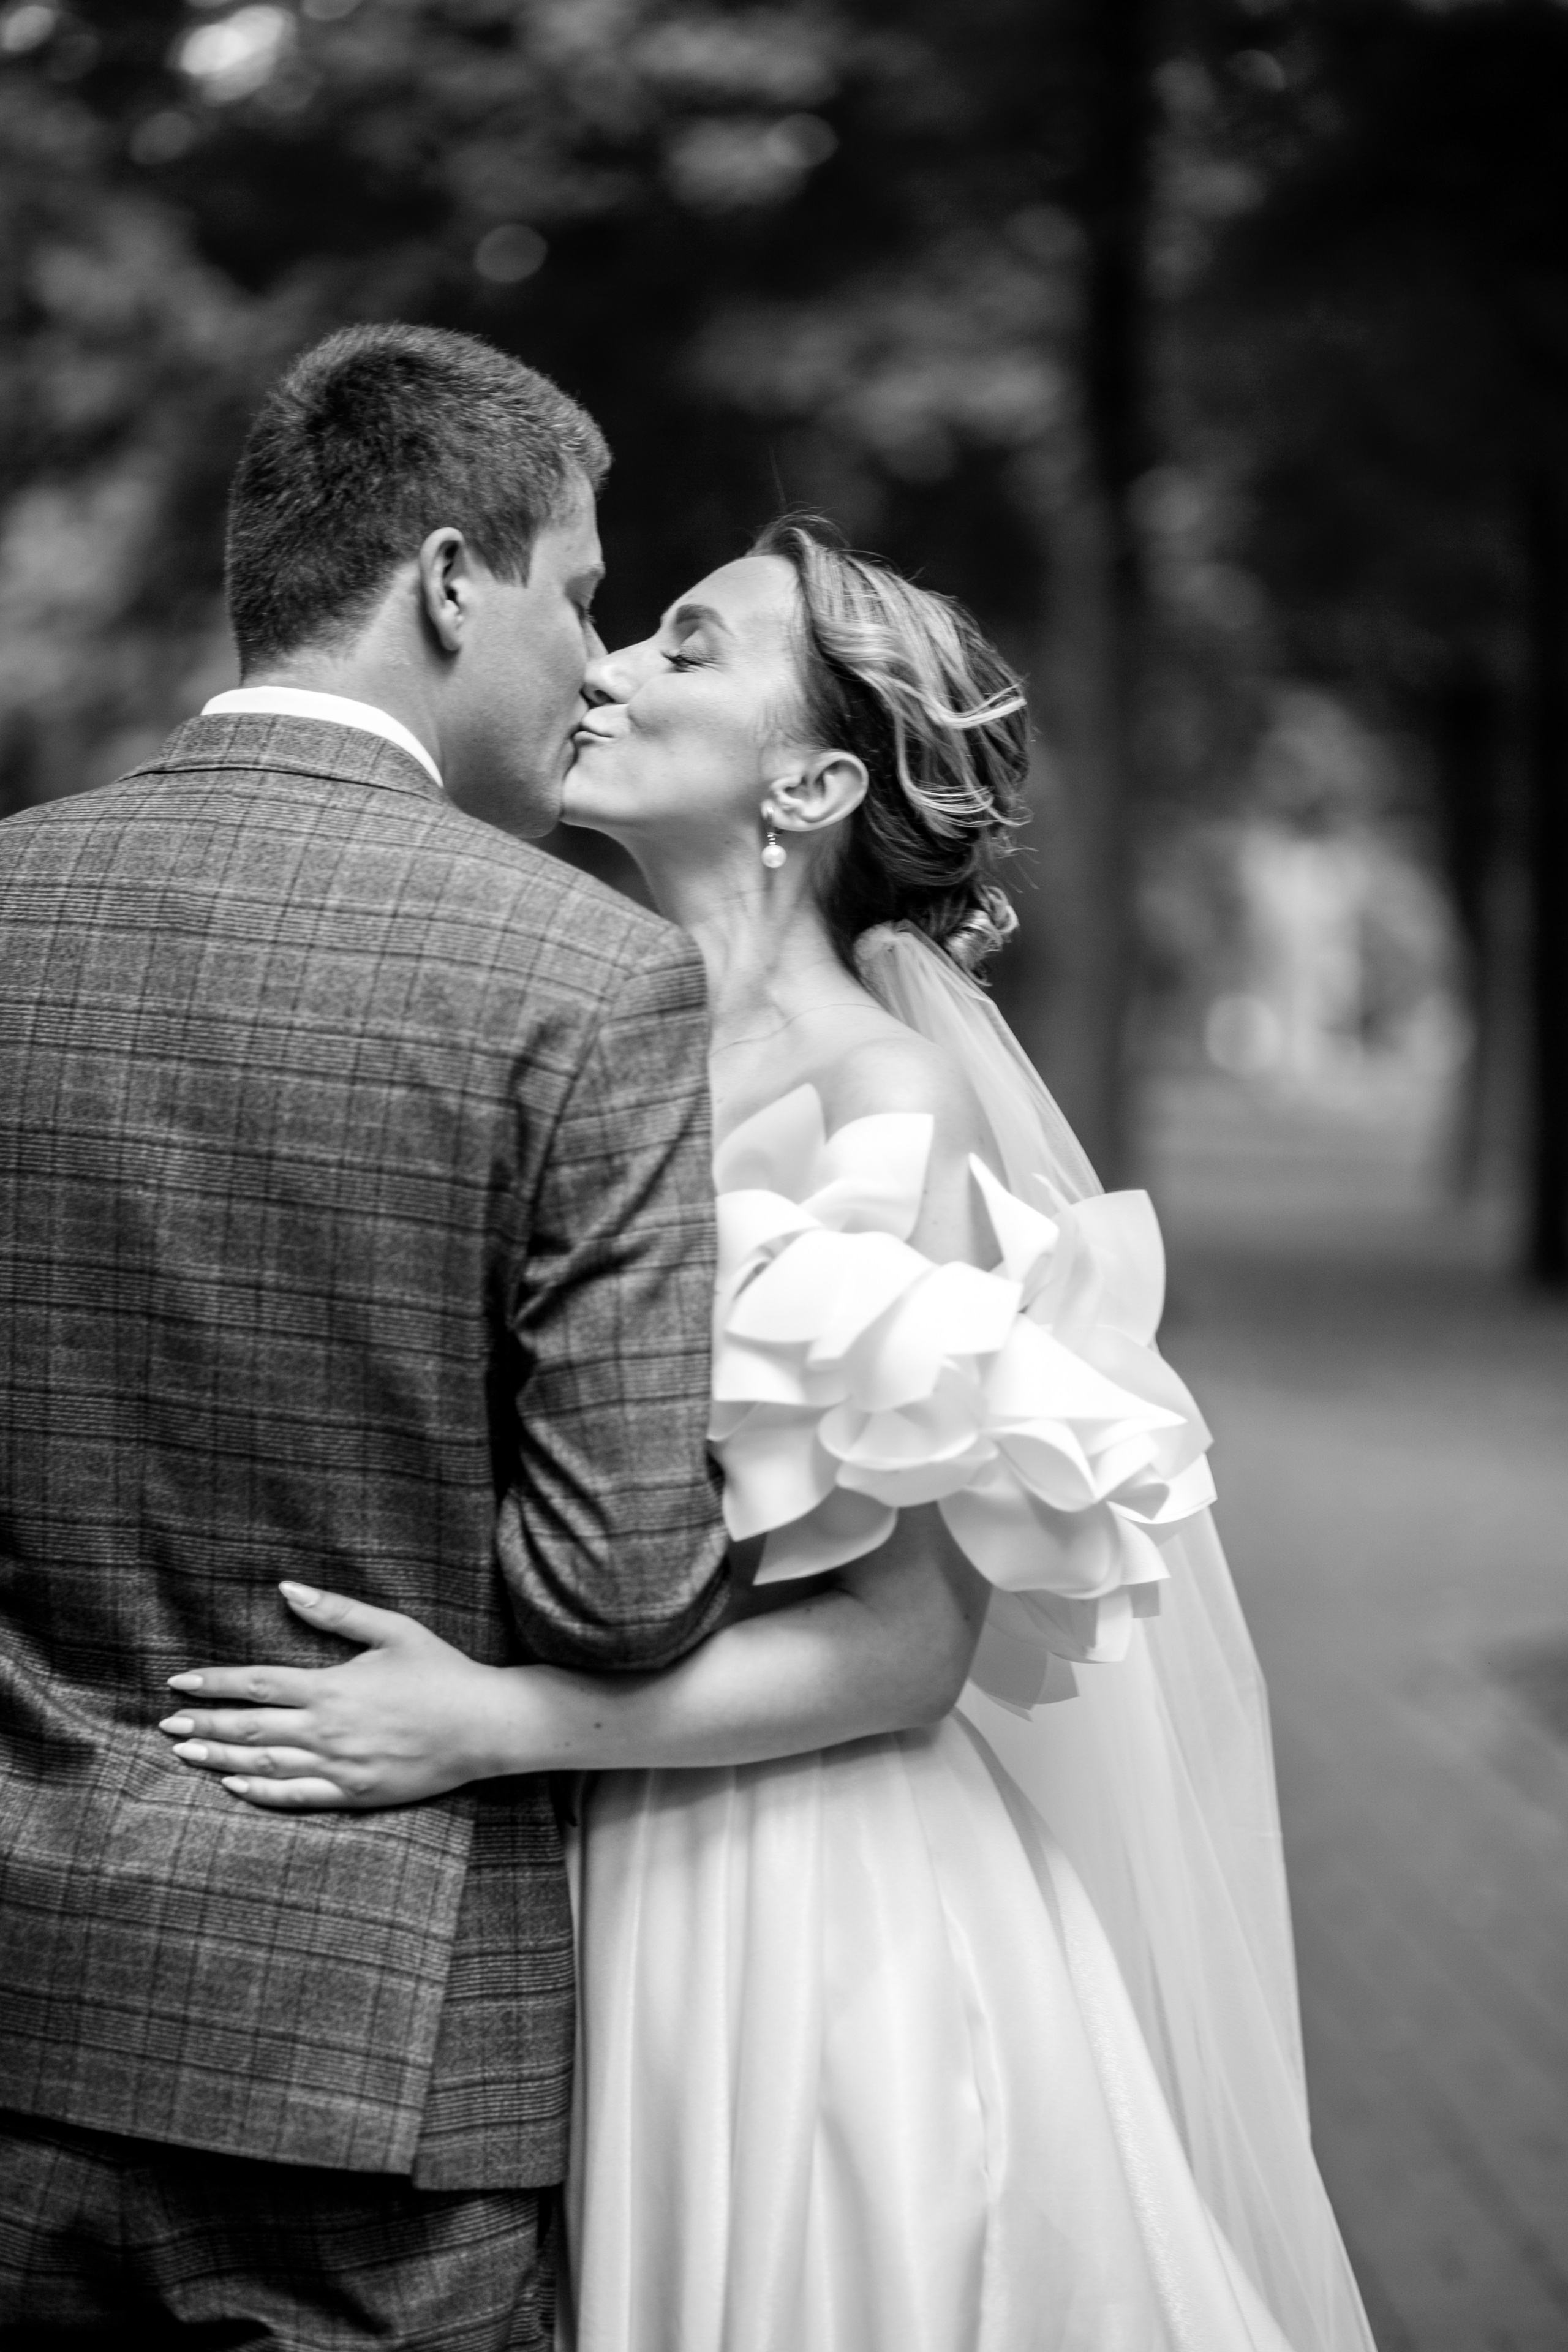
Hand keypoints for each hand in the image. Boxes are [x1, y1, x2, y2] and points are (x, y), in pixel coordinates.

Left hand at [157, 1582, 501, 1810]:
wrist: (485, 1726)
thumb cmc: (441, 1672)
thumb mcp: (393, 1629)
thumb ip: (337, 1611)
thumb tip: (288, 1588)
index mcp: (333, 1687)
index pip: (257, 1683)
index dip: (214, 1682)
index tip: (179, 1681)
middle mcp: (328, 1730)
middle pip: (251, 1728)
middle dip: (205, 1723)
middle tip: (167, 1725)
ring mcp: (340, 1767)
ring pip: (265, 1766)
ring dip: (221, 1758)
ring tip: (187, 1753)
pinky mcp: (355, 1794)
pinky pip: (297, 1798)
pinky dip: (261, 1793)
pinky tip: (235, 1786)